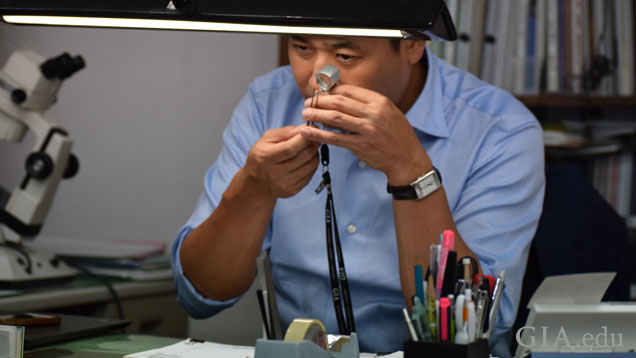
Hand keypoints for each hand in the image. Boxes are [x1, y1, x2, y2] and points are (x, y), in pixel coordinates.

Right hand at [244, 125, 319, 197]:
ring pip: (311, 165)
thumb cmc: (261, 156)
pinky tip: (308, 158)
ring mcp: (285, 184)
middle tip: (316, 135)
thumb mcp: (266, 140)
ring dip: (315, 153)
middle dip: (314, 143)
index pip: (291, 148)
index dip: (304, 138)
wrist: (256, 184)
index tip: (312, 128)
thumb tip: (305, 128)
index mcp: (266, 158)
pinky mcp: (293, 190)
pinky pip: (311, 174)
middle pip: (304, 156)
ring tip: (312, 146)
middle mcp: (275, 173)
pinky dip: (313, 163)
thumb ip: (285, 132)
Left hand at [300, 85, 430, 184]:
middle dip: (320, 101)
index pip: (349, 90)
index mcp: (380, 102)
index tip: (320, 93)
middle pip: (339, 102)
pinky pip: (335, 138)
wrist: (407, 158)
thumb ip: (367, 104)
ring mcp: (367, 130)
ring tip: (305, 113)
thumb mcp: (387, 112)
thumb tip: (341, 96)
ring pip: (335, 118)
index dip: (331, 90)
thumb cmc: (396, 134)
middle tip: (307, 103)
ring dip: (316, 114)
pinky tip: (308, 132)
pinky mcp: (361, 146)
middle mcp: (373, 114)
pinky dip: (319, 135)